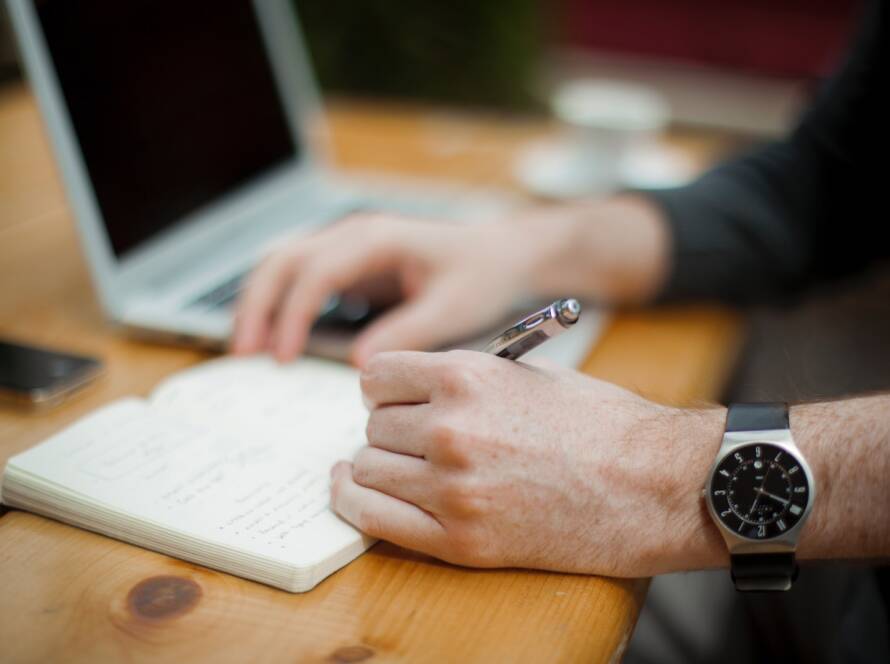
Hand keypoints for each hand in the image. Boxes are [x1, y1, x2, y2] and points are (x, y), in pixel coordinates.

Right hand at [231, 213, 545, 365]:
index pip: (316, 271)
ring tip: (246, 349)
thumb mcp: (452, 308)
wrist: (503, 254)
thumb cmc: (482, 276)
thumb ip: (407, 333)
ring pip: (284, 264)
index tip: (282, 357)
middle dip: (256, 304)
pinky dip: (279, 303)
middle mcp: (355, 235)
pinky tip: (273, 337)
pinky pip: (301, 278)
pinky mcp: (350, 264)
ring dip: (259, 302)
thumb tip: (360, 365)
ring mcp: (349, 246)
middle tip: (243, 354)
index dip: (292, 314)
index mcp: (378, 239)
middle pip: (284, 260)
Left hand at [330, 350, 726, 576]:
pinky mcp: (460, 540)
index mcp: (466, 377)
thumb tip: (412, 386)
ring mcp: (452, 488)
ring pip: (367, 468)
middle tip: (414, 437)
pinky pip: (375, 519)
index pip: (376, 376)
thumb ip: (463, 377)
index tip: (393, 398)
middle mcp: (450, 429)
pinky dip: (357, 503)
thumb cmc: (600, 424)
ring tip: (405, 466)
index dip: (384, 387)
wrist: (653, 485)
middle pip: (372, 425)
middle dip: (389, 428)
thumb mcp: (528, 373)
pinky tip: (356, 491)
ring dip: (379, 466)